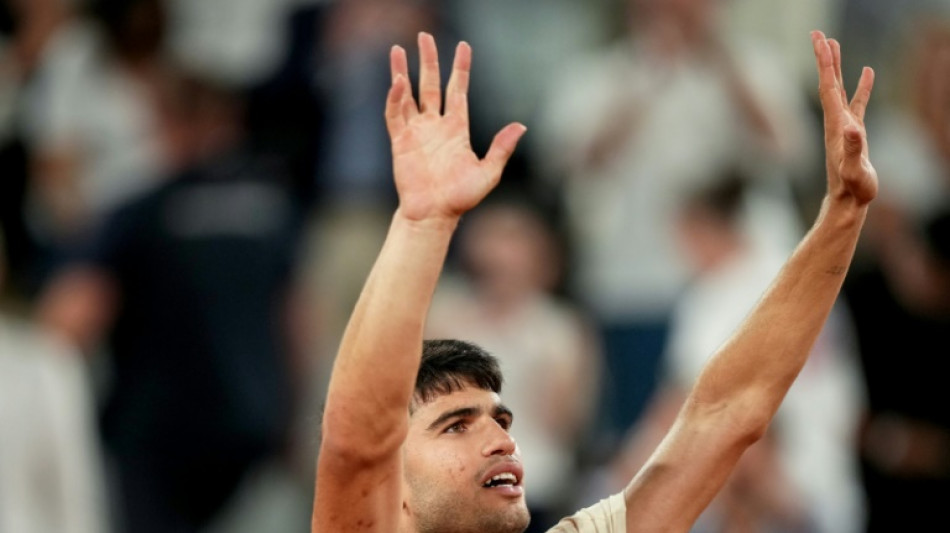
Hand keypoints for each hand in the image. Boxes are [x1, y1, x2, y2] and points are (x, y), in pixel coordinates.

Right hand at [385, 32, 525, 222]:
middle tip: (424, 36)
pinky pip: (395, 115)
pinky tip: (396, 82)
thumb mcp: (488, 173)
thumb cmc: (461, 198)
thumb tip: (521, 126)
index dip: (460, 68)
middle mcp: (435, 126)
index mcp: (457, 129)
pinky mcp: (400, 142)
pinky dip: (394, 98)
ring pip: (408, 94)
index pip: (458, 90)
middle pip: (430, 84)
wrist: (434, 216)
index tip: (463, 46)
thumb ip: (501, 148)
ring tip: (397, 49)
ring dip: (402, 72)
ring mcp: (416, 132)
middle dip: (428, 60)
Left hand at [812, 31, 876, 205]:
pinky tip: (867, 72)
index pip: (827, 87)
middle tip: (819, 34)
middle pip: (828, 82)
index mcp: (835, 125)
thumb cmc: (853, 189)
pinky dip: (861, 86)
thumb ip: (854, 150)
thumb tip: (853, 129)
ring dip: (836, 66)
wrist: (848, 202)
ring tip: (834, 43)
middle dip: (824, 58)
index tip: (820, 41)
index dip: (824, 64)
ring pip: (838, 89)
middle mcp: (835, 122)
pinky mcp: (854, 132)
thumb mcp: (855, 170)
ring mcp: (844, 125)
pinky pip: (857, 102)